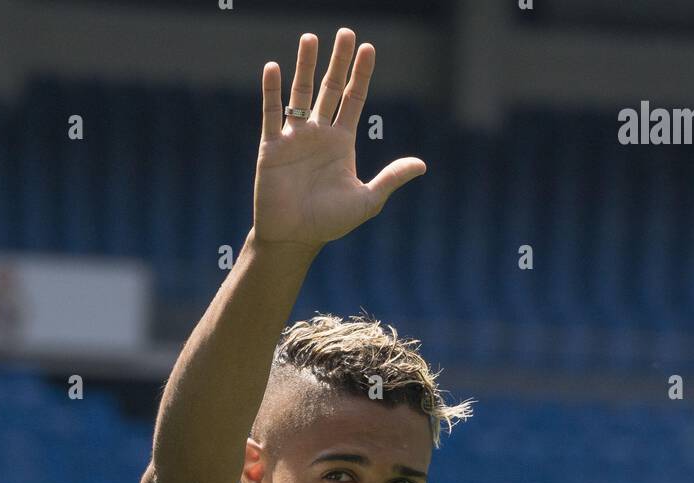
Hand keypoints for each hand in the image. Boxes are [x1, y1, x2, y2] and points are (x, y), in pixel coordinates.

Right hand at [254, 28, 425, 249]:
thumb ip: (391, 178)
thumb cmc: (329, 223)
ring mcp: (294, 138)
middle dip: (338, 62)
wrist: (294, 238)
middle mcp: (318, 134)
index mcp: (341, 143)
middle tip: (346, 33)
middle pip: (330, 89)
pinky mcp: (272, 147)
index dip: (361, 75)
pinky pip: (271, 113)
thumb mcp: (367, 201)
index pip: (354, 100)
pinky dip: (272, 91)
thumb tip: (422, 165)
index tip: (369, 48)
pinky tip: (274, 68)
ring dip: (305, 66)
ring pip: (300, 94)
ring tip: (310, 38)